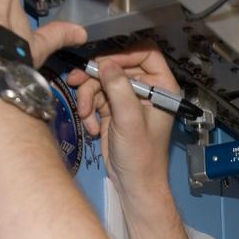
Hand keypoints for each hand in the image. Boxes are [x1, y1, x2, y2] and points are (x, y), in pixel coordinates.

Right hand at [67, 46, 177, 206]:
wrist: (133, 184)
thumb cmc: (141, 156)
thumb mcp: (129, 120)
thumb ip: (119, 88)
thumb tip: (105, 64)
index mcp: (162, 87)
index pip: (146, 53)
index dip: (124, 54)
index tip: (103, 62)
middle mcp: (146, 90)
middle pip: (117, 66)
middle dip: (95, 77)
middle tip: (76, 82)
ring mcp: (128, 100)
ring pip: (101, 82)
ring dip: (88, 97)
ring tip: (85, 115)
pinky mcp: (113, 111)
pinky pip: (96, 98)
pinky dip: (89, 111)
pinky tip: (91, 127)